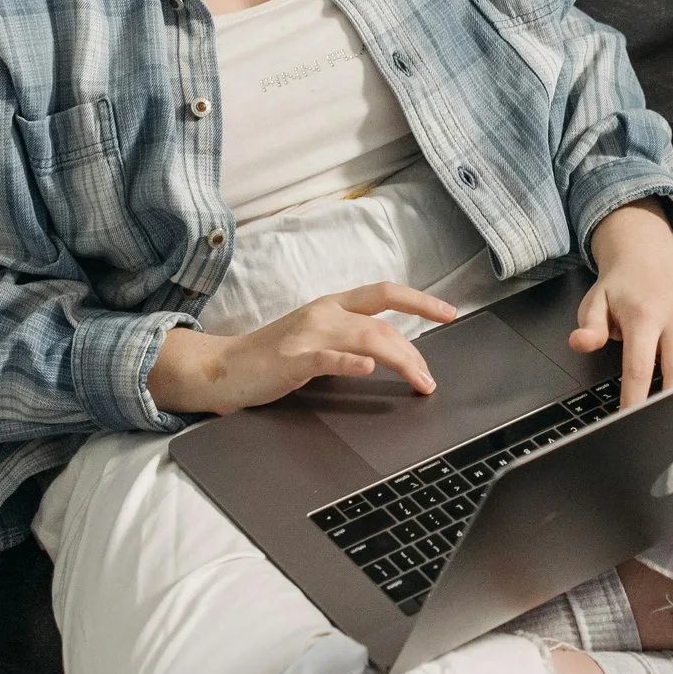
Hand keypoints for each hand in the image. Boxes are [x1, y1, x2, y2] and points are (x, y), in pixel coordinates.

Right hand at [148, 283, 457, 415]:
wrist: (222, 368)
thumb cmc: (269, 358)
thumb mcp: (315, 340)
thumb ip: (347, 340)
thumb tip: (388, 354)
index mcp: (331, 305)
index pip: (384, 293)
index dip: (420, 300)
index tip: (450, 312)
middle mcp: (324, 313)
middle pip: (383, 323)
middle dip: (415, 351)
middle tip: (429, 379)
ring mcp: (308, 334)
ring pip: (366, 338)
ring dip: (400, 360)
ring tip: (419, 381)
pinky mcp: (292, 359)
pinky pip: (327, 358)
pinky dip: (350, 363)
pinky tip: (368, 370)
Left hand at [571, 201, 672, 407]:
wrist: (646, 255)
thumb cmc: (619, 286)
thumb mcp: (595, 302)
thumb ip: (589, 327)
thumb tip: (579, 342)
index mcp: (645, 317)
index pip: (640, 368)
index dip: (635, 399)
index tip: (629, 421)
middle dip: (672, 403)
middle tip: (665, 431)